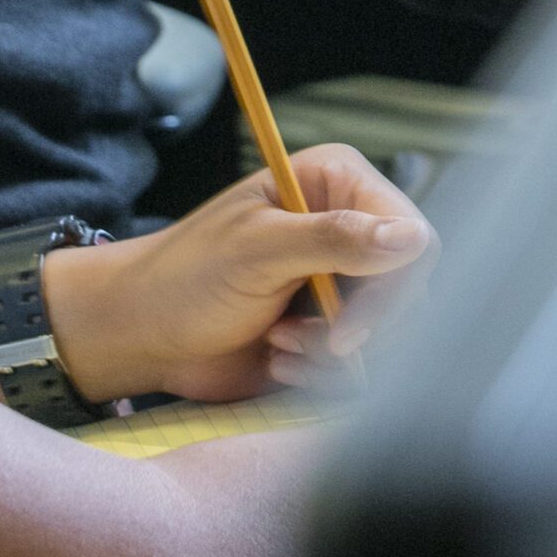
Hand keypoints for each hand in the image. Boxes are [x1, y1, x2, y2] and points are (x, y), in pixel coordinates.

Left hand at [44, 145, 434, 408]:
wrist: (144, 332)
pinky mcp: (331, 329)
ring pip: (392, 334)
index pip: (413, 234)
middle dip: (361, 327)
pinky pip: (363, 366)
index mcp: (336, 183)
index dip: (394, 286)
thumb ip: (334, 239)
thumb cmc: (186, 276)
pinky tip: (277, 359)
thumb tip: (413, 239)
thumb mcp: (257, 250)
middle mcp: (347, 227)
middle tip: (302, 338)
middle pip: (413, 289)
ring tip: (278, 341)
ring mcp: (341, 280)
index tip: (349, 328)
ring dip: (333, 352)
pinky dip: (322, 373)